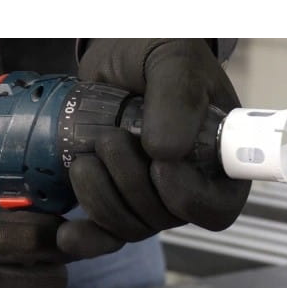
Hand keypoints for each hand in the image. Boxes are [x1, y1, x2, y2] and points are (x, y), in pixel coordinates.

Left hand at [56, 39, 250, 259]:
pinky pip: (105, 236)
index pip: (216, 210)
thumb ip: (178, 97)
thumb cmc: (159, 51)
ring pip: (130, 228)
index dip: (188, 200)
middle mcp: (189, 188)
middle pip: (164, 220)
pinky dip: (86, 237)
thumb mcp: (175, 59)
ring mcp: (151, 198)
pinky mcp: (116, 200)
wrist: (117, 51)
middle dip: (130, 184)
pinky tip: (65, 232)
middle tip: (109, 139)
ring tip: (85, 158)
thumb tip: (165, 153)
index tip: (160, 164)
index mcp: (221, 162)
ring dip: (100, 198)